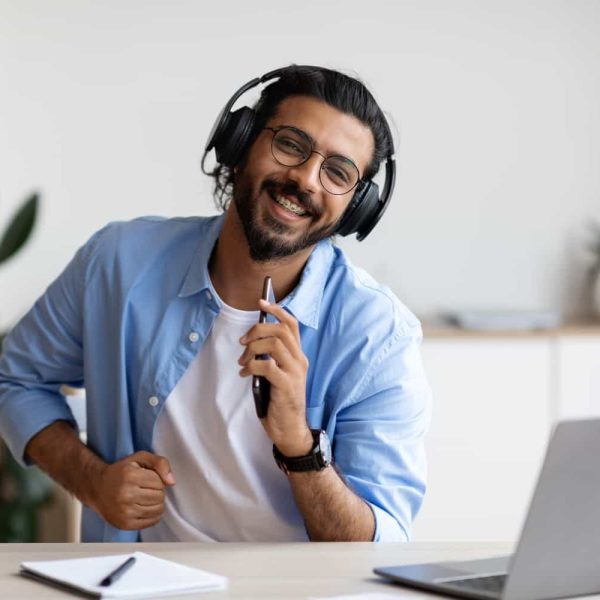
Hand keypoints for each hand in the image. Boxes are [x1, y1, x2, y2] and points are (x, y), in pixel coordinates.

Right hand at [90, 451, 174, 529]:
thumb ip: (160, 463)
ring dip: (156, 503)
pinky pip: (152, 521)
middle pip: (160, 496)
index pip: (160, 482)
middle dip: (157, 491)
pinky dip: (152, 514)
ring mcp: (125, 512)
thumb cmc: (121, 472)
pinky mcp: (125, 524)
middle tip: (145, 488)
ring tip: (144, 497)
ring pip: (158, 509)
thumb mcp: (140, 458)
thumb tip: (172, 482)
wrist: (97, 488)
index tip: (146, 478)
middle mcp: (126, 495)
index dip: (157, 479)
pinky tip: (143, 507)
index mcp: (130, 476)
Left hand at [238, 299, 312, 456]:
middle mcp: (300, 361)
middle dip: (257, 330)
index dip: (277, 311)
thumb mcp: (278, 374)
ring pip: (274, 344)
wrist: (290, 429)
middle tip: (243, 342)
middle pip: (281, 330)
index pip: (292, 325)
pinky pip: (267, 366)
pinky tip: (246, 374)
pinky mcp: (286, 386)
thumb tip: (252, 341)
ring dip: (253, 349)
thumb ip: (272, 358)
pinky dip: (252, 366)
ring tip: (243, 361)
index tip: (261, 303)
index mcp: (298, 356)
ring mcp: (295, 373)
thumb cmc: (281, 401)